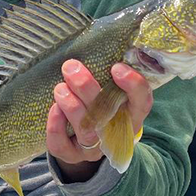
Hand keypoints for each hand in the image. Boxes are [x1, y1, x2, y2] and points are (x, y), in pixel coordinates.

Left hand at [46, 60, 152, 181]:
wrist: (85, 144)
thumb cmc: (100, 107)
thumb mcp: (110, 92)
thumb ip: (108, 74)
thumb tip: (97, 40)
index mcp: (131, 113)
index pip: (142, 101)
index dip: (133, 85)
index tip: (116, 67)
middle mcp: (116, 132)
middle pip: (107, 113)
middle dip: (87, 87)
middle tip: (71, 66)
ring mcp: (95, 148)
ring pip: (86, 130)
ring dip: (72, 106)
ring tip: (60, 87)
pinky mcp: (73, 156)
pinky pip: (63, 146)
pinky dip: (56, 127)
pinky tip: (53, 109)